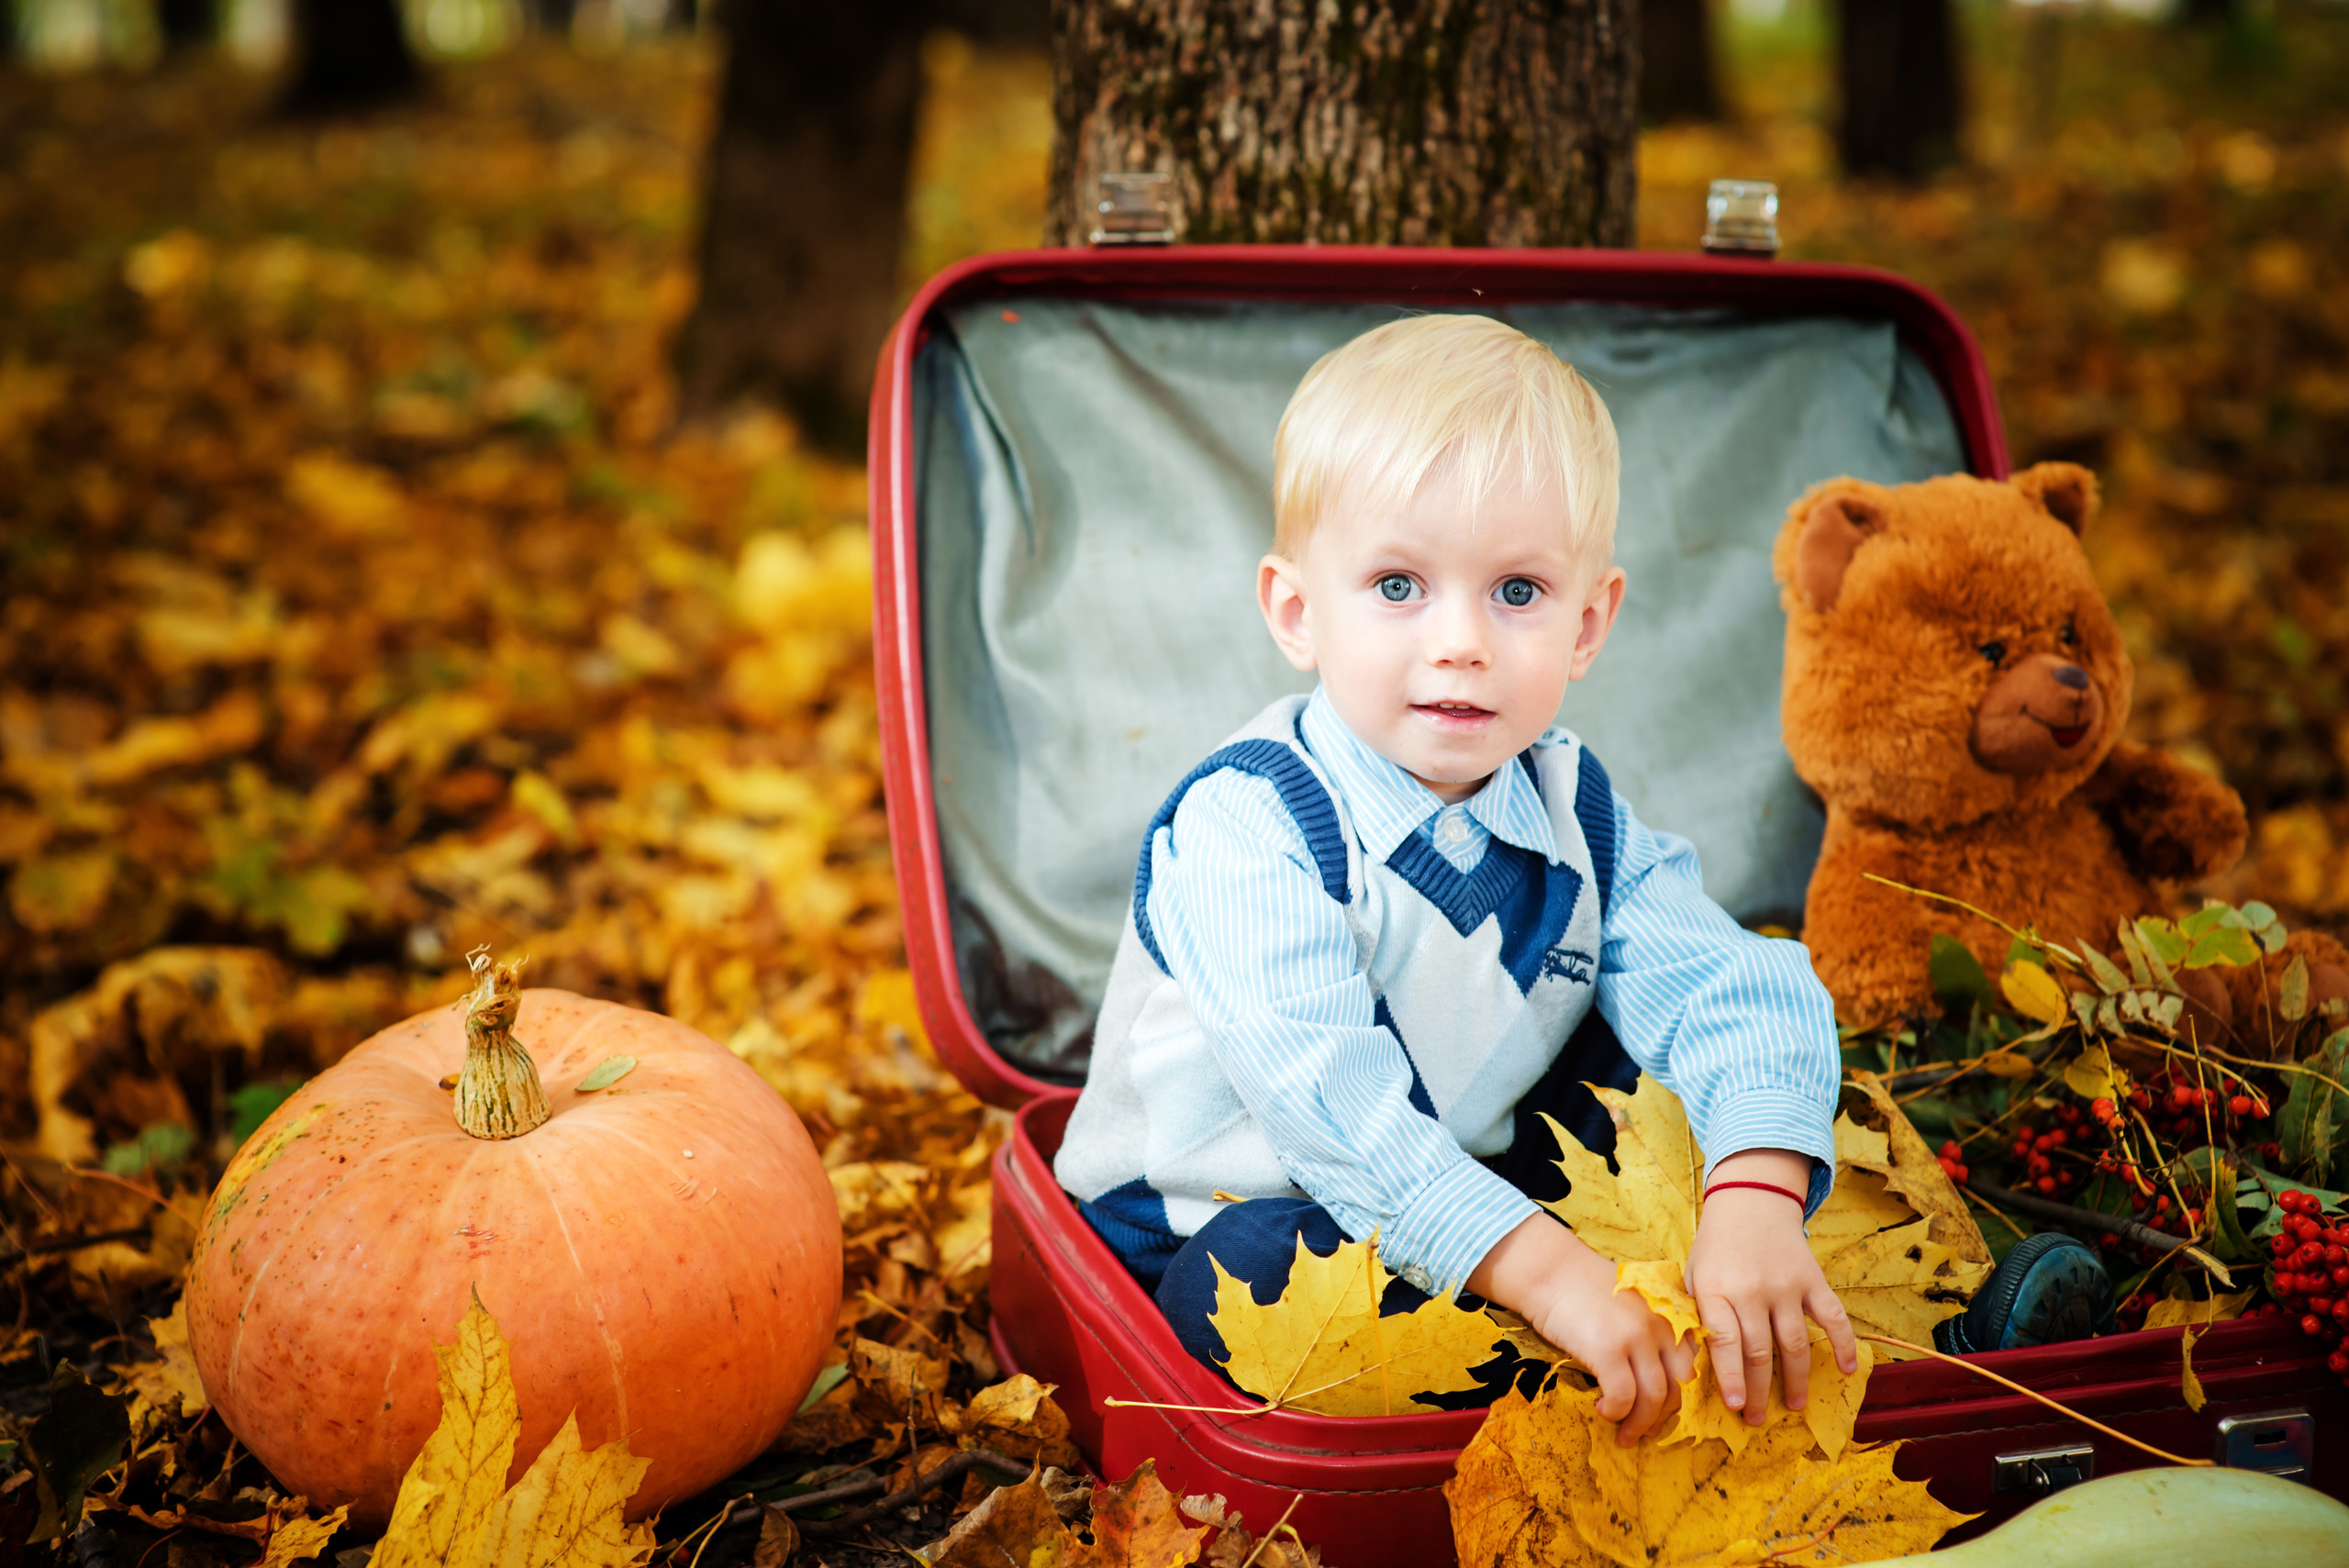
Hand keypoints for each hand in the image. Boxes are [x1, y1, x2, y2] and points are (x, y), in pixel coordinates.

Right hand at [1469, 1215, 1694, 1444]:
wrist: (1550, 1271)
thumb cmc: (1585, 1290)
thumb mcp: (1633, 1305)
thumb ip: (1651, 1332)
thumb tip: (1653, 1382)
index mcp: (1670, 1315)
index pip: (1691, 1364)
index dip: (1680, 1395)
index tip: (1664, 1412)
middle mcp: (1661, 1325)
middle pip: (1678, 1385)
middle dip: (1664, 1416)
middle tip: (1647, 1431)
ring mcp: (1636, 1337)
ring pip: (1654, 1397)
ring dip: (1640, 1423)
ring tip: (1625, 1434)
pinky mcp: (1608, 1349)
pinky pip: (1623, 1396)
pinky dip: (1616, 1411)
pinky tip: (1603, 1409)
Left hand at [1685, 1149, 1857, 1424]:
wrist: (1751, 1200)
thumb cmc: (1717, 1247)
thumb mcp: (1694, 1275)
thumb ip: (1695, 1315)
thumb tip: (1690, 1363)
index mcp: (1716, 1290)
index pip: (1724, 1342)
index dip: (1729, 1377)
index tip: (1733, 1406)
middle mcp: (1752, 1290)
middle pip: (1759, 1352)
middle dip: (1758, 1391)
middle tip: (1757, 1419)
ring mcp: (1785, 1286)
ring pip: (1794, 1343)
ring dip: (1796, 1380)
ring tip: (1793, 1405)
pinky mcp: (1813, 1280)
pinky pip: (1832, 1317)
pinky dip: (1843, 1344)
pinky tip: (1847, 1369)